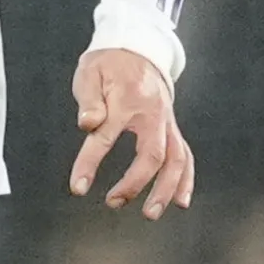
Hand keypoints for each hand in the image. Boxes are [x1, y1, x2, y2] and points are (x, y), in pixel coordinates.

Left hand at [68, 48, 194, 218]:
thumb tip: (88, 123)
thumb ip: (89, 100)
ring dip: (167, 189)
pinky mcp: (171, 129)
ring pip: (177, 159)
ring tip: (151, 213)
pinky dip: (185, 180)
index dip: (90, 163)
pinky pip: (185, 156)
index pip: (106, 136)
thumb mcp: (90, 74)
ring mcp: (167, 122)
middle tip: (114, 202)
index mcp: (127, 100)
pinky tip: (180, 202)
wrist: (137, 50)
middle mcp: (153, 114)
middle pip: (153, 154)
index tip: (78, 188)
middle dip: (136, 183)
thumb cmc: (108, 66)